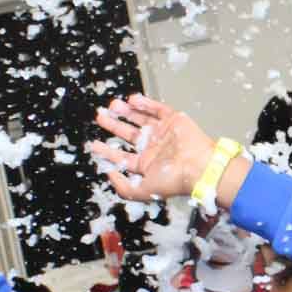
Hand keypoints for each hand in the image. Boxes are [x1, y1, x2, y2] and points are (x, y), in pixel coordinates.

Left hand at [88, 95, 216, 202]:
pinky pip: (157, 109)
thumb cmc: (173, 180)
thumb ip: (123, 187)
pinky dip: (145, 103)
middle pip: (129, 134)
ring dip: (126, 112)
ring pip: (141, 119)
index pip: (122, 156)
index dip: (107, 151)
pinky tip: (132, 100)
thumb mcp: (142, 191)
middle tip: (101, 116)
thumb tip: (109, 173)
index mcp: (147, 164)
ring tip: (113, 105)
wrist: (199, 165)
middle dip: (114, 125)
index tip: (93, 145)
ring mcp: (164, 132)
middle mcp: (154, 148)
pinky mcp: (174, 120)